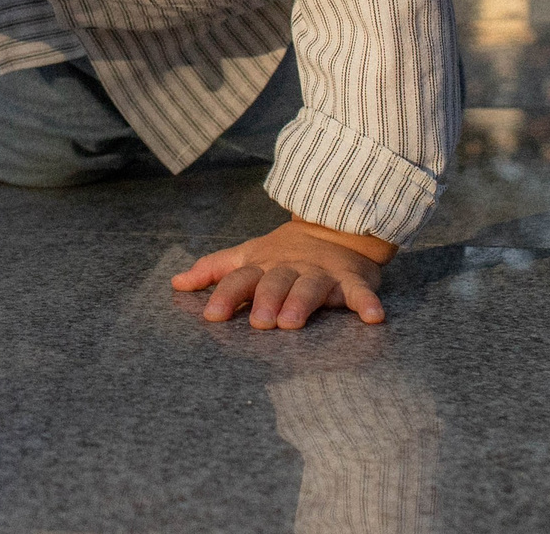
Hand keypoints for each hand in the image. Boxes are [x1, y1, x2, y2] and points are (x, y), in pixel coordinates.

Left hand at [171, 218, 395, 329]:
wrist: (336, 227)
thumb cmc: (284, 253)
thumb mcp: (247, 255)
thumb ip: (214, 269)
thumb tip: (175, 283)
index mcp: (263, 265)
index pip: (240, 278)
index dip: (226, 295)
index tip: (211, 315)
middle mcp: (290, 268)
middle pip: (276, 282)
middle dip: (266, 300)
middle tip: (259, 322)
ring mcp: (322, 273)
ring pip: (310, 287)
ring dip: (301, 303)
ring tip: (293, 322)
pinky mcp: (352, 280)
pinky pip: (361, 292)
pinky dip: (367, 303)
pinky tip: (374, 318)